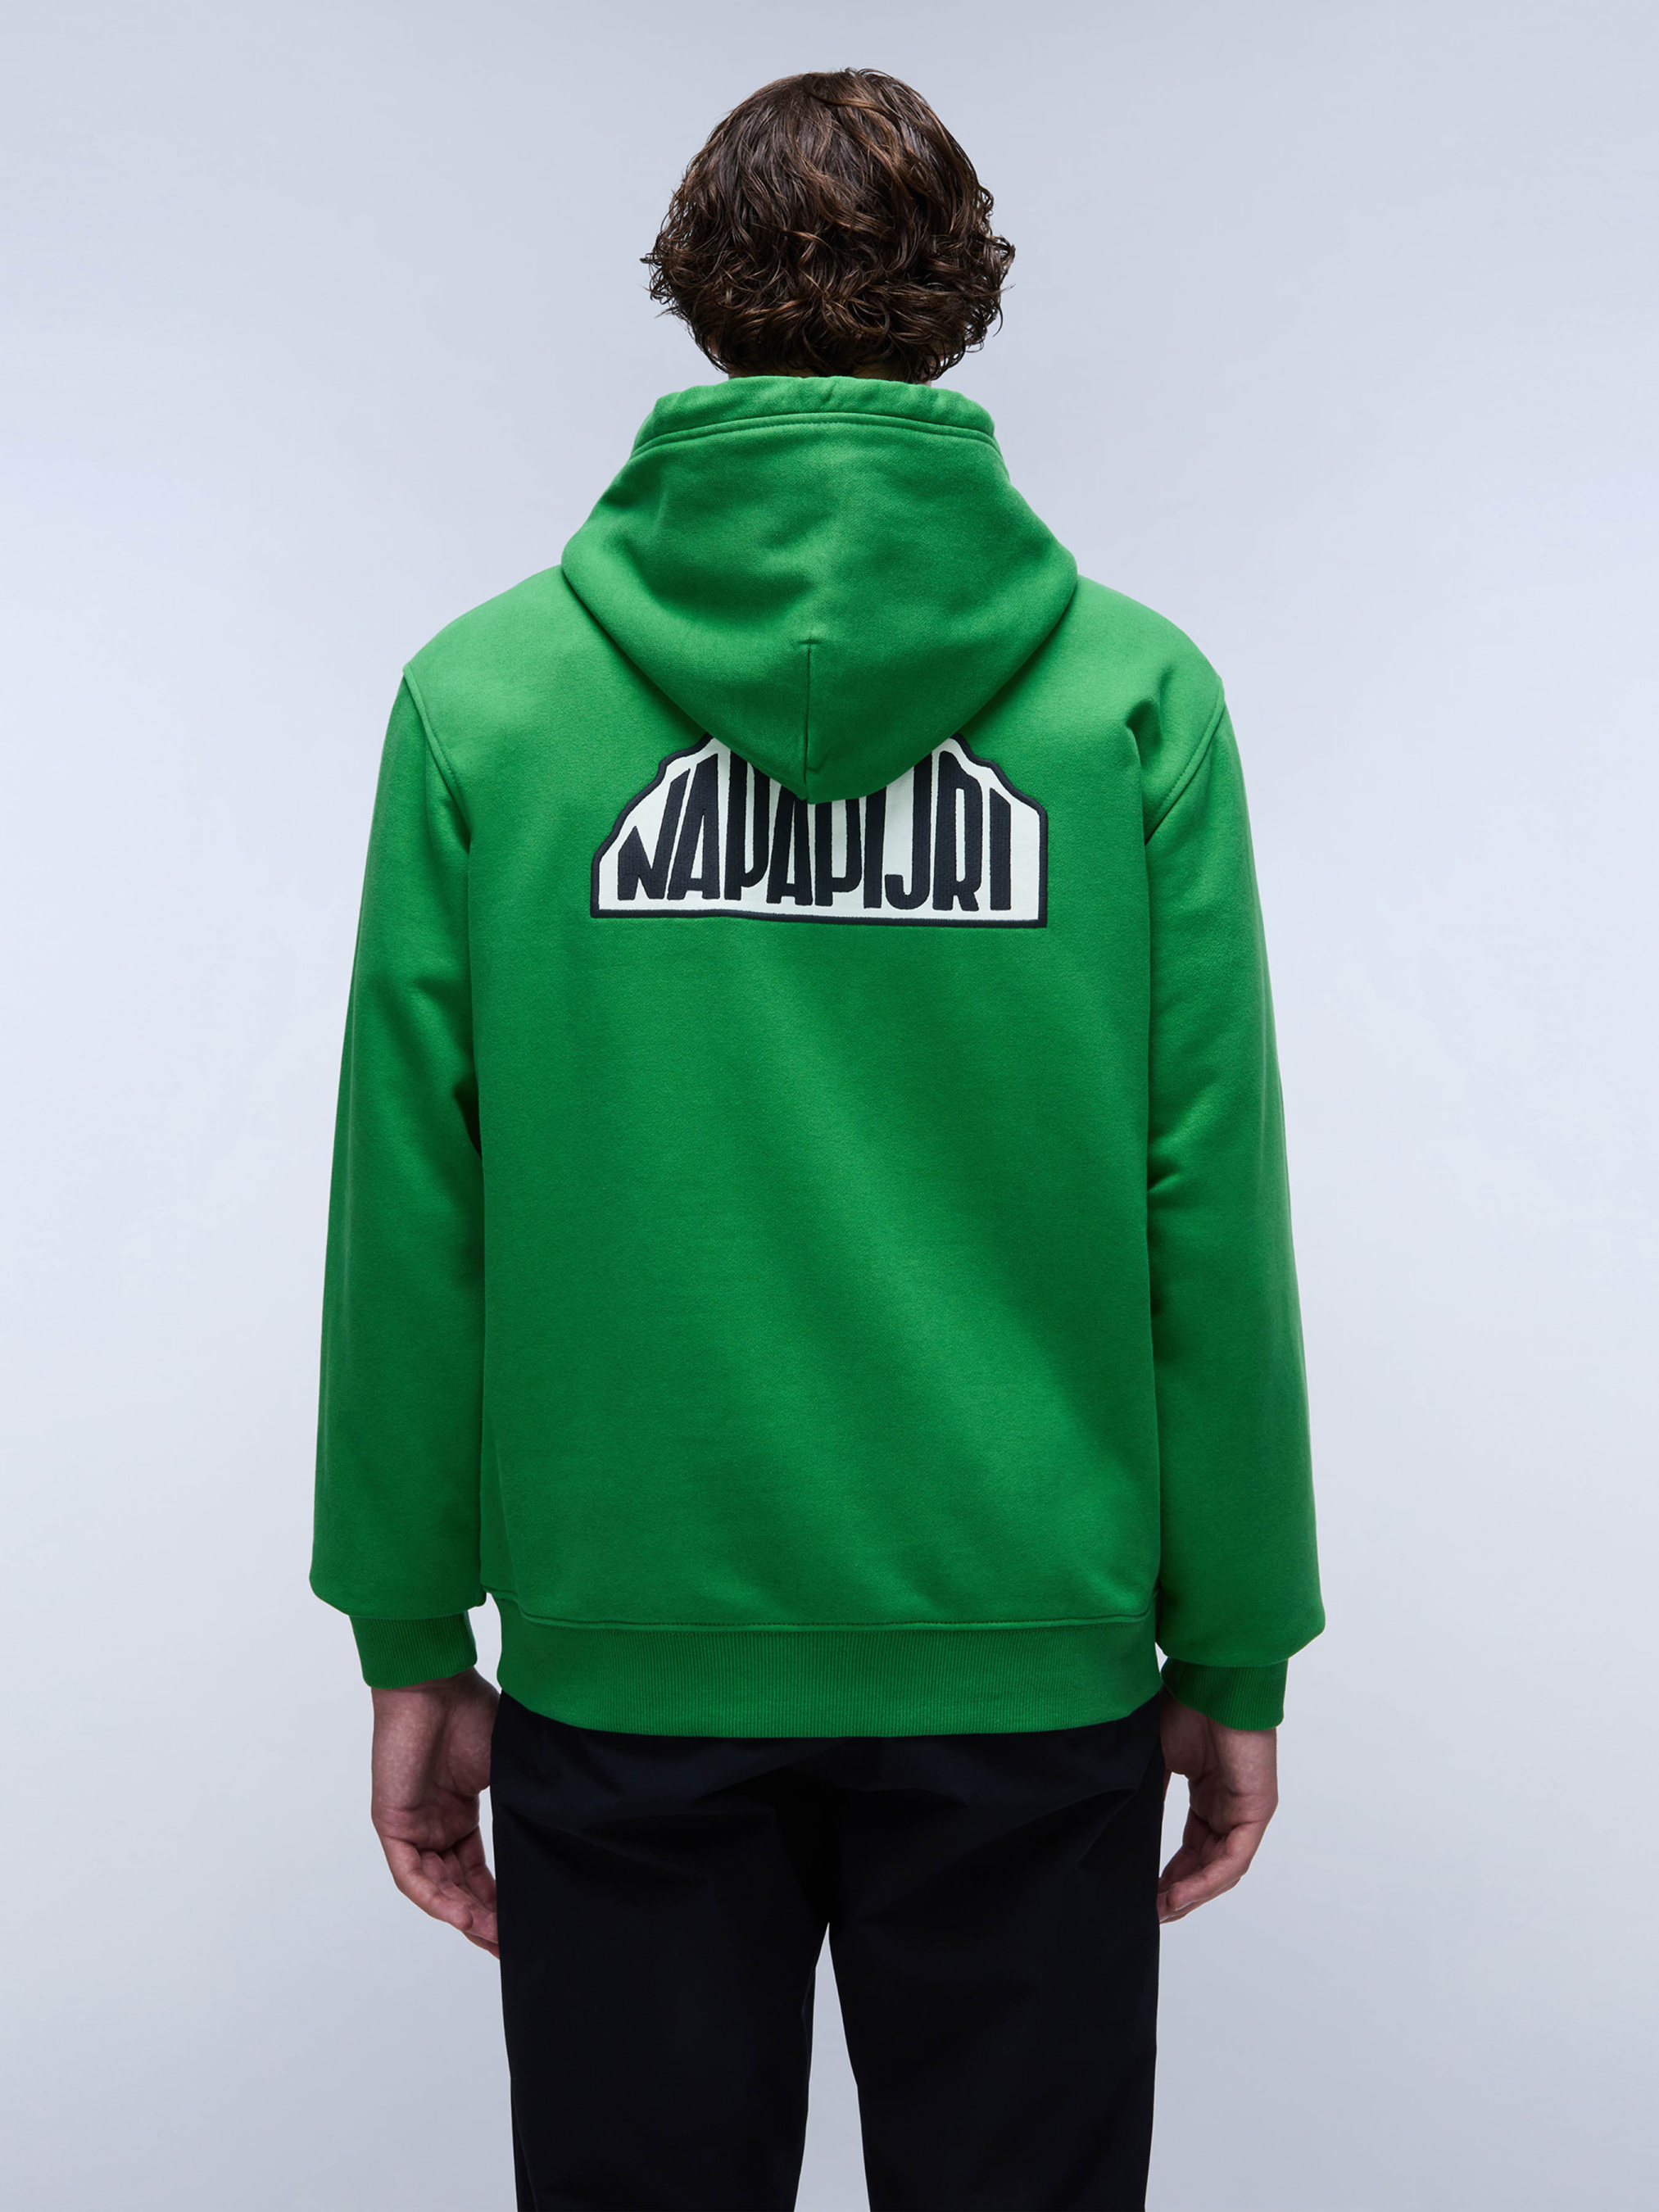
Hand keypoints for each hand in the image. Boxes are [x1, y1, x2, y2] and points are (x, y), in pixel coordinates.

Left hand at [370, 1668, 499, 1955]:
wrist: (435, 1682)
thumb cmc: (472, 1710)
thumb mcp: (507, 1767)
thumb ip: (524, 1801)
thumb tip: (565, 1827)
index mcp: (458, 1811)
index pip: (478, 1870)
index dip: (499, 1899)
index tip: (523, 1924)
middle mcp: (434, 1824)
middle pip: (458, 1886)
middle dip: (484, 1918)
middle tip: (510, 1945)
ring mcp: (413, 1825)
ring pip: (436, 1888)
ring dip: (464, 1914)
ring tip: (494, 1936)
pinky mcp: (392, 1822)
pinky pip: (412, 1875)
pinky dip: (436, 1897)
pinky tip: (461, 1914)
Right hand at [1157, 1693, 1277, 1923]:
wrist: (1212, 1682)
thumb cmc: (1186, 1707)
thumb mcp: (1157, 1760)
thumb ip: (1148, 1795)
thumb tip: (1123, 1829)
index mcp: (1210, 1795)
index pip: (1192, 1849)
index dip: (1169, 1876)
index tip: (1144, 1896)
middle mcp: (1230, 1807)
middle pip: (1207, 1865)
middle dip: (1179, 1893)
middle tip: (1150, 1914)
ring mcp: (1246, 1811)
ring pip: (1221, 1869)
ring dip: (1191, 1894)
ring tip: (1160, 1912)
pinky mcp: (1256, 1810)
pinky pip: (1233, 1859)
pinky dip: (1205, 1880)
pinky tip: (1179, 1894)